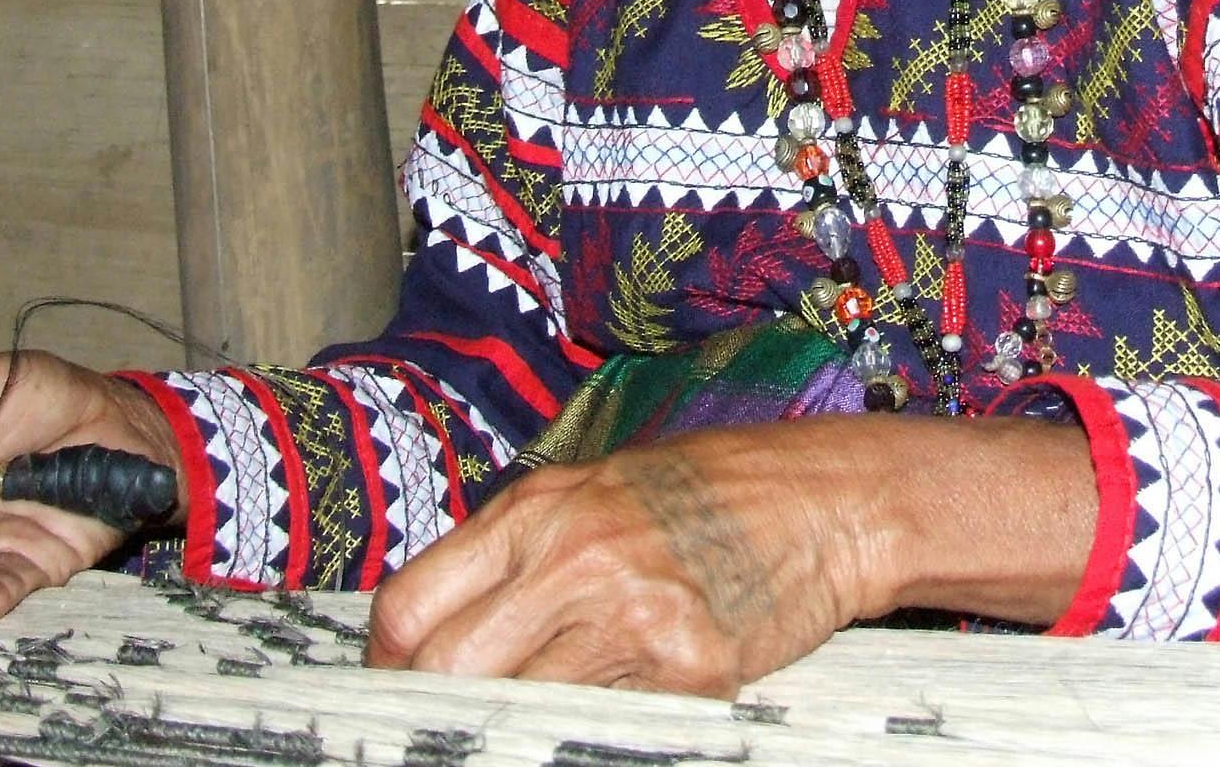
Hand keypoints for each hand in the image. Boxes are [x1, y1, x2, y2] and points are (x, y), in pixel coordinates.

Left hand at [366, 423, 870, 694]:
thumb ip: (520, 552)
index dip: (390, 663)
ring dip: (521, 725)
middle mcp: (572, 560)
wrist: (830, 501)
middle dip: (443, 709)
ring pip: (521, 711)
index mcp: (540, 510)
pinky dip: (598, 730)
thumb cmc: (716, 492)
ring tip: (539, 717)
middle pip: (450, 671)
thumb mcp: (599, 491)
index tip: (400, 686)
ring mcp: (629, 619)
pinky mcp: (685, 673)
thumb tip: (442, 631)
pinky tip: (619, 708)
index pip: (410, 606)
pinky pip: (604, 727)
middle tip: (457, 723)